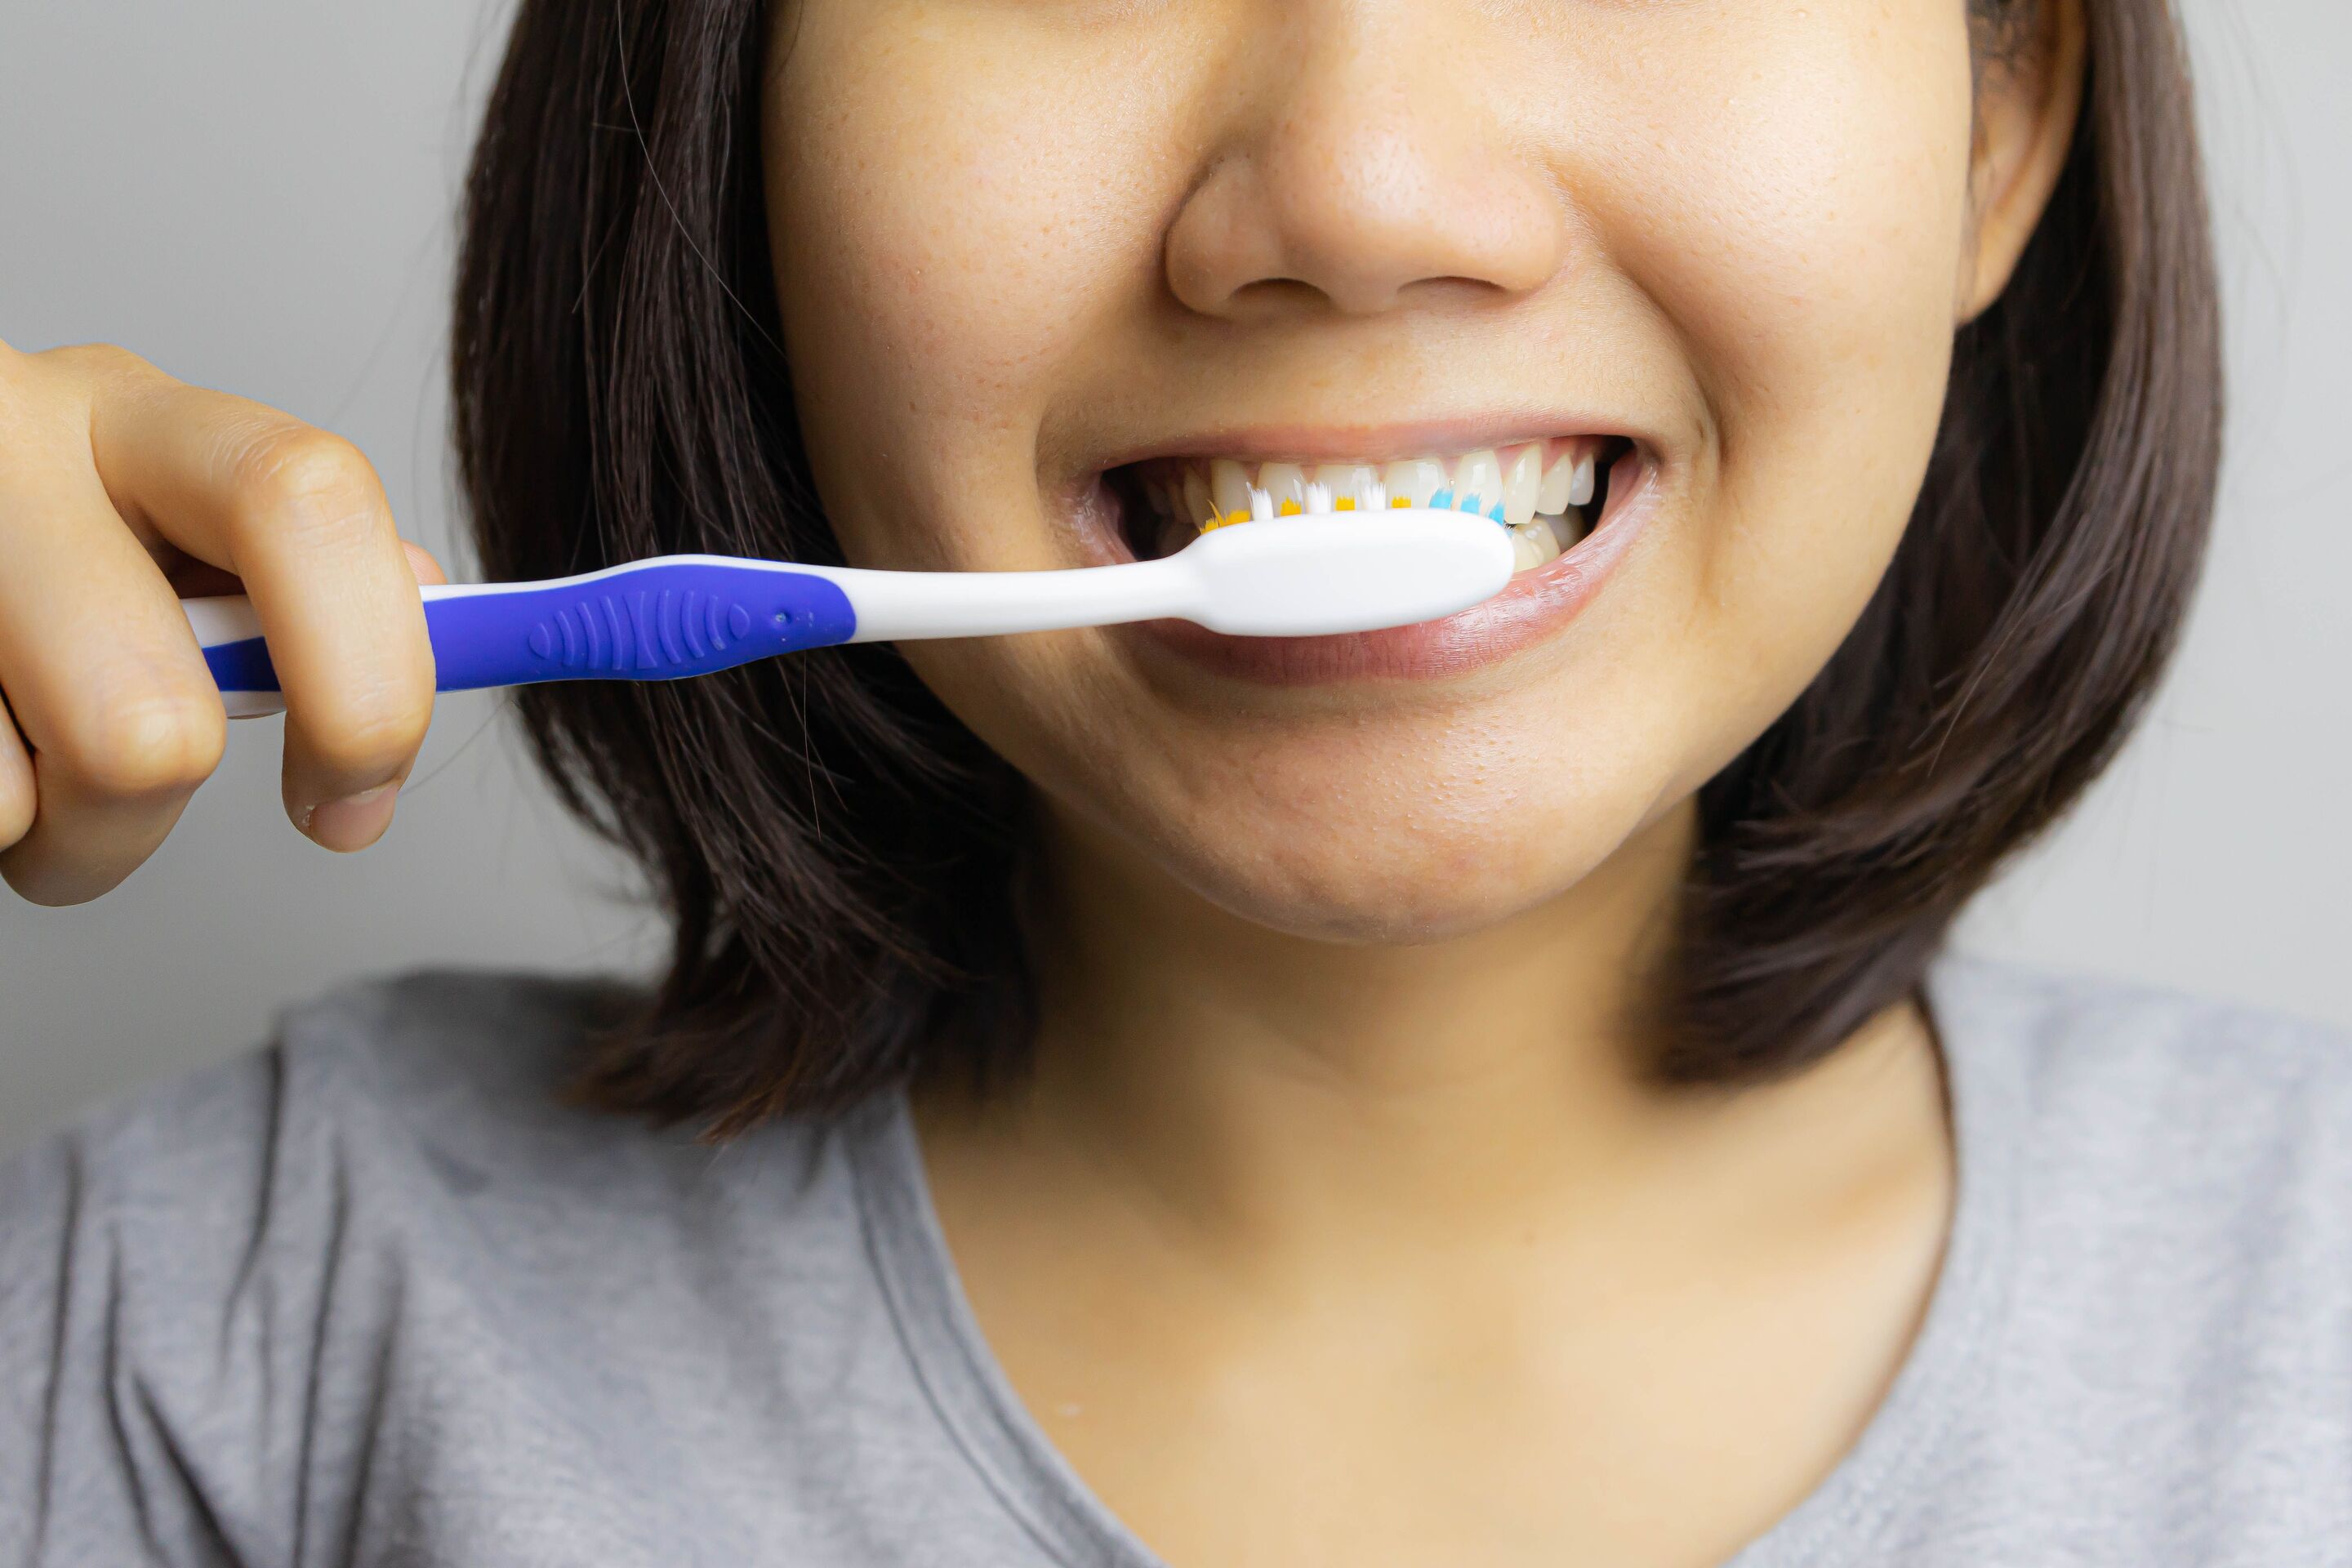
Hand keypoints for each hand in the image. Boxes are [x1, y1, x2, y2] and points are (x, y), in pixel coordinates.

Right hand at [0, 338, 443, 904]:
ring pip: (33, 792)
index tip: (353, 803)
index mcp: (138, 415)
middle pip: (153, 719)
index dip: (368, 682)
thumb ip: (296, 564)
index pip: (309, 505)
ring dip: (50, 836)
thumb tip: (431, 603)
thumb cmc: (31, 552)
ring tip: (19, 766)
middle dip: (153, 809)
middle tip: (125, 810)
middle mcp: (16, 440)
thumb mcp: (163, 516)